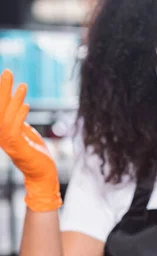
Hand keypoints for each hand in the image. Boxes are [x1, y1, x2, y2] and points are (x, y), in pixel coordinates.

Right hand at [0, 69, 61, 211]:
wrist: (43, 174)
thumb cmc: (36, 154)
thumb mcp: (26, 133)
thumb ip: (19, 121)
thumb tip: (18, 105)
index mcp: (3, 131)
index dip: (0, 93)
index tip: (3, 76)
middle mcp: (2, 136)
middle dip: (2, 90)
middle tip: (7, 72)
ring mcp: (9, 143)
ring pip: (5, 117)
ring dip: (12, 100)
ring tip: (22, 85)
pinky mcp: (18, 149)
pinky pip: (15, 130)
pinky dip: (20, 116)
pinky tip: (26, 105)